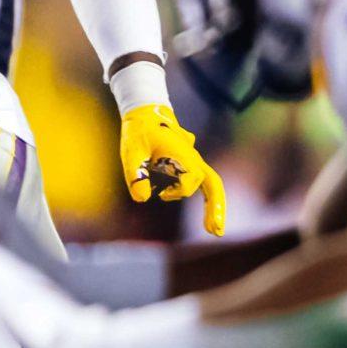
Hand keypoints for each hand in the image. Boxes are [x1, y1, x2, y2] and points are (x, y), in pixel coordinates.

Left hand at [118, 103, 225, 235]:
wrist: (146, 115)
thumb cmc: (138, 132)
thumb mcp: (131, 151)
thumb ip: (135, 172)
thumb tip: (142, 200)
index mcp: (182, 153)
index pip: (188, 180)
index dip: (174, 191)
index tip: (159, 193)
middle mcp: (193, 159)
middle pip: (212, 184)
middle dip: (215, 207)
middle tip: (215, 232)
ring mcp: (194, 163)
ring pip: (201, 185)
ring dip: (196, 200)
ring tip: (201, 219)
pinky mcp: (189, 167)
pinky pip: (204, 185)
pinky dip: (208, 202)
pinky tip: (209, 223)